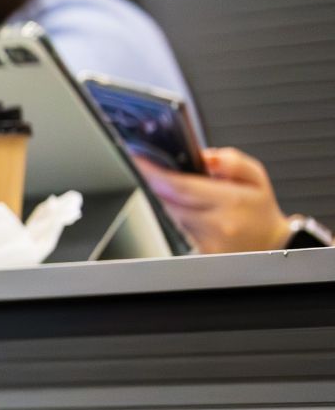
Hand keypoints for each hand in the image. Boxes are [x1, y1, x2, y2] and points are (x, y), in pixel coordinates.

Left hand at [134, 148, 292, 253]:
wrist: (270, 243)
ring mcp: (206, 242)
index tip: (139, 160)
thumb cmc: (258, 209)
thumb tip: (206, 156)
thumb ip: (232, 161)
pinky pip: (174, 230)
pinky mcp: (198, 253)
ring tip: (167, 188)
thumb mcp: (255, 177)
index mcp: (231, 201)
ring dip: (162, 200)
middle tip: (145, 169)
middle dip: (153, 183)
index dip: (154, 172)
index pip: (181, 185)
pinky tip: (178, 209)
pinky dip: (170, 217)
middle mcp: (216, 224)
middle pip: (168, 201)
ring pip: (168, 216)